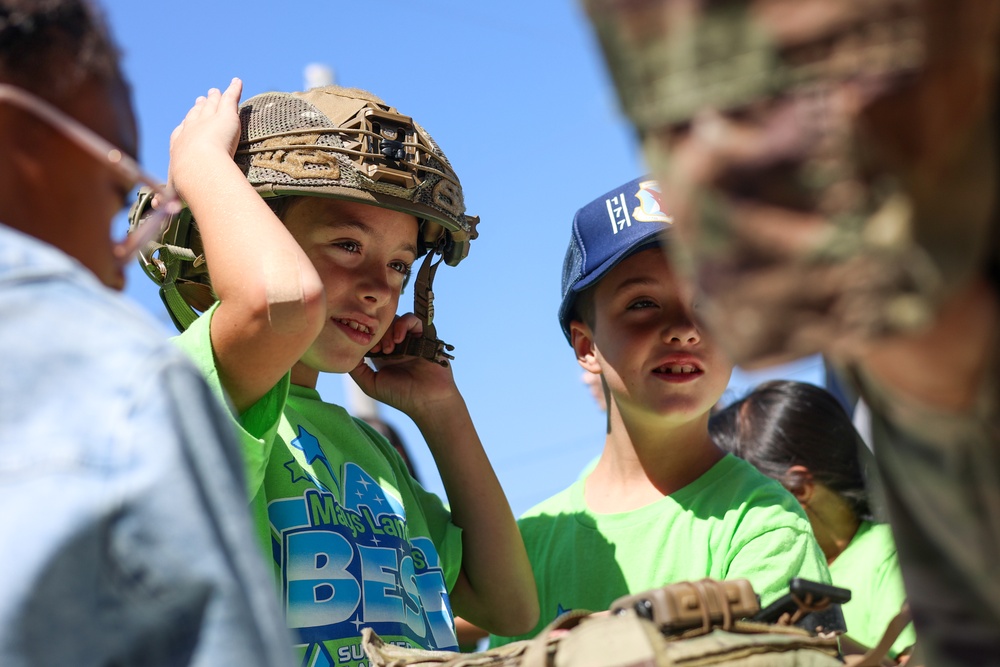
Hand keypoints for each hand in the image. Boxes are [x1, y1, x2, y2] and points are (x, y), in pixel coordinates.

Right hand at [168, 78, 242, 200]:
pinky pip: (230, 98)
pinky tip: (238, 82)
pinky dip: (234, 89)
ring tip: (214, 92)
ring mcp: (207, 120)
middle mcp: (191, 130)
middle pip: (195, 116)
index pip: (182, 133)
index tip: (185, 123)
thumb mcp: (175, 190)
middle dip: (198, 108)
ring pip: (211, 106)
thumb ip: (165, 198)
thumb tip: (153, 207)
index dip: (185, 127)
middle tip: (201, 100)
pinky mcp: (225, 115)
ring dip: (213, 98)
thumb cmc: (186, 183)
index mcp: (179, 146)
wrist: (198, 169)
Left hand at [349, 314, 460, 418]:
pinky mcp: (424, 335)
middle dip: (377, 333)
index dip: (366, 335)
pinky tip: (400, 339)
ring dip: (389, 330)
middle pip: (382, 324)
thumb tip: (343, 351)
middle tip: (378, 350)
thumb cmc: (399, 395)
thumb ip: (356, 368)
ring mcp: (410, 338)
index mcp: (383, 354)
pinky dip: (404, 324)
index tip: (366, 349)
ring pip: (396, 319)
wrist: (427, 401)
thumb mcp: (370, 384)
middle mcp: (397, 344)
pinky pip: (413, 319)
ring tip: (390, 348)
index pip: (370, 333)